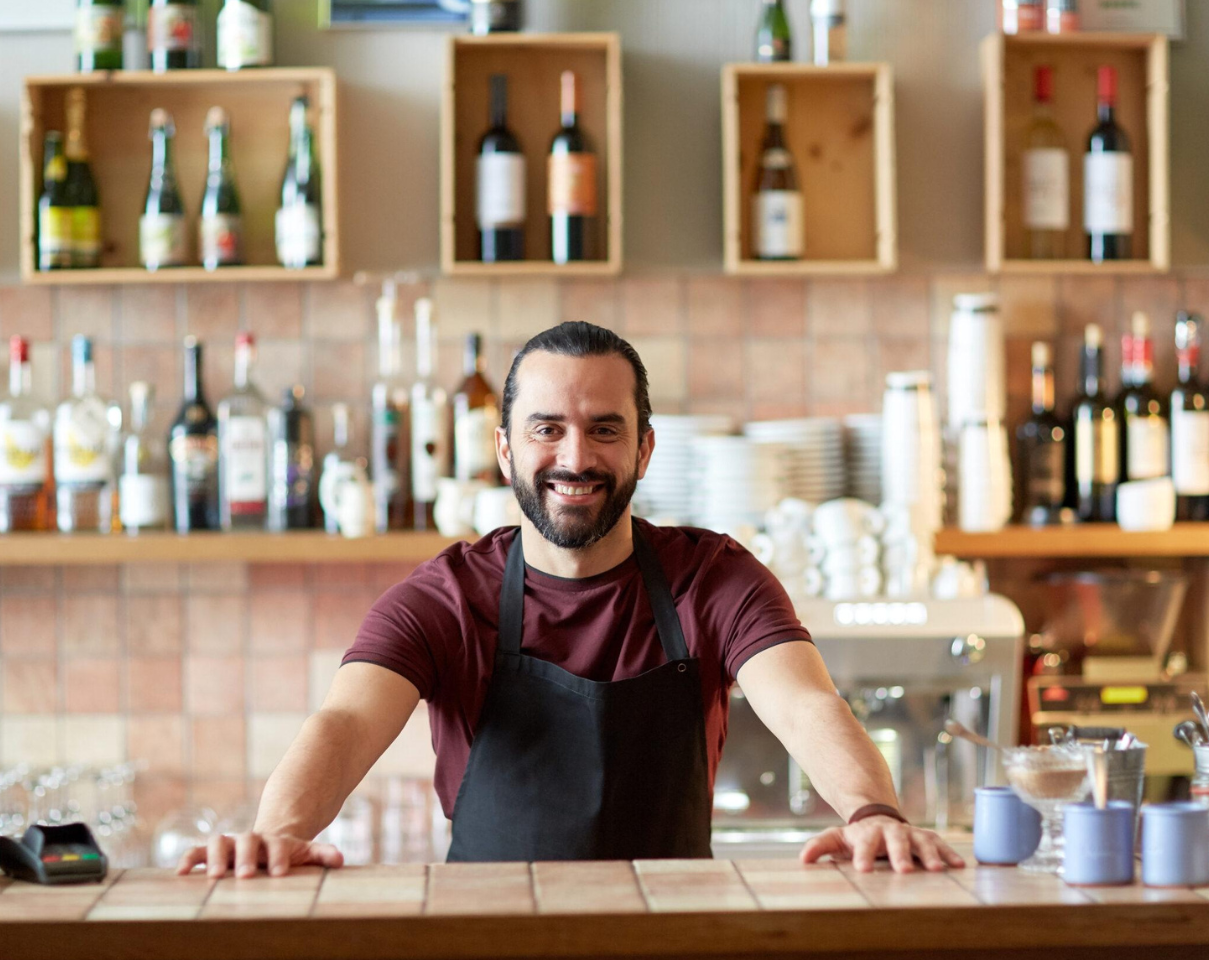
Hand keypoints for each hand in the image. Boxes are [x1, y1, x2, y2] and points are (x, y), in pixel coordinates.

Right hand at [176, 831, 343, 878]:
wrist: (267, 844)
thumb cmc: (288, 855)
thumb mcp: (307, 853)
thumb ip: (322, 854)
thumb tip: (341, 860)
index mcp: (276, 842)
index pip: (279, 845)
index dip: (280, 857)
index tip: (280, 873)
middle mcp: (251, 840)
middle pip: (248, 841)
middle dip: (246, 858)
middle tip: (246, 876)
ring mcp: (231, 844)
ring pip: (219, 842)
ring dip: (215, 858)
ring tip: (213, 878)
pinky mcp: (212, 853)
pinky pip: (196, 851)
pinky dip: (188, 858)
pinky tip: (180, 873)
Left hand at [799, 816, 965, 873]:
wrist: (878, 818)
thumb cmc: (857, 836)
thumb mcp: (838, 838)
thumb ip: (821, 845)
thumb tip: (803, 859)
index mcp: (868, 833)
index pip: (864, 843)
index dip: (863, 854)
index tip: (862, 869)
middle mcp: (891, 831)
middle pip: (895, 841)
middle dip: (900, 855)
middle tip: (904, 871)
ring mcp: (910, 833)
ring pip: (921, 842)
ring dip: (929, 855)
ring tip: (935, 869)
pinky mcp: (926, 838)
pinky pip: (939, 844)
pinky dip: (949, 854)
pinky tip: (959, 866)